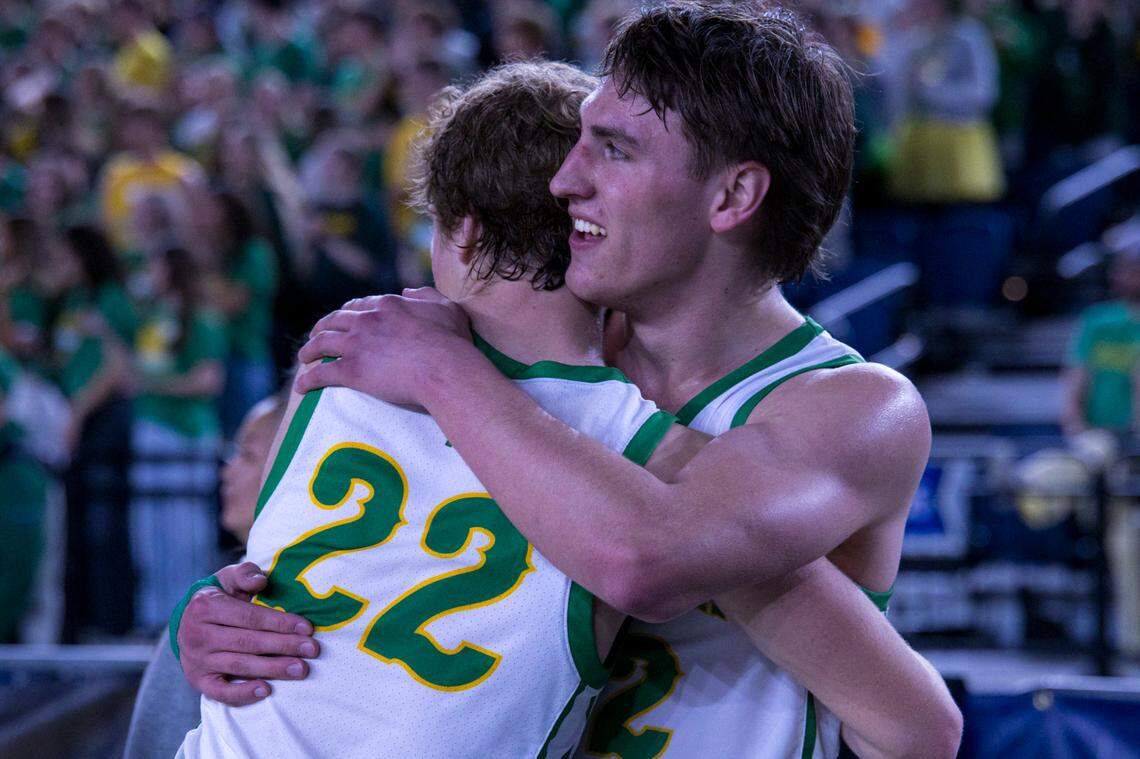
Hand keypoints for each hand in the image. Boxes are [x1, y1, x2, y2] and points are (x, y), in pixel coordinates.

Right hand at [177, 562, 319, 705]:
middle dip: (284, 646)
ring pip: (239, 665)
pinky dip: (242, 693)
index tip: (307, 628)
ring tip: (301, 669)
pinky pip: (220, 692)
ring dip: (273, 668)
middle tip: (312, 649)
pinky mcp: (198, 680)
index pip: (249, 617)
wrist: (186, 621)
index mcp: (205, 606)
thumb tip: (261, 581)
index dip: (279, 623)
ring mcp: (196, 660)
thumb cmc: (220, 596)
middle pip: (247, 642)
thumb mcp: (229, 578)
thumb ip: (245, 574)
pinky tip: (266, 690)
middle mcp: (197, 635)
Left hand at [295, 288, 475, 406]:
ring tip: (303, 358)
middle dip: (322, 327)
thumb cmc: (452, 342)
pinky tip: (302, 386)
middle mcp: (367, 321)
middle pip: (335, 321)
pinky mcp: (352, 370)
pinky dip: (309, 379)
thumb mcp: (447, 308)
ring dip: (309, 349)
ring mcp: (357, 345)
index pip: (360, 305)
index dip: (348, 312)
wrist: (444, 368)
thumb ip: (426, 295)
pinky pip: (322, 373)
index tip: (343, 318)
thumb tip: (408, 291)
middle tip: (316, 335)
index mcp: (388, 305)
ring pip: (322, 343)